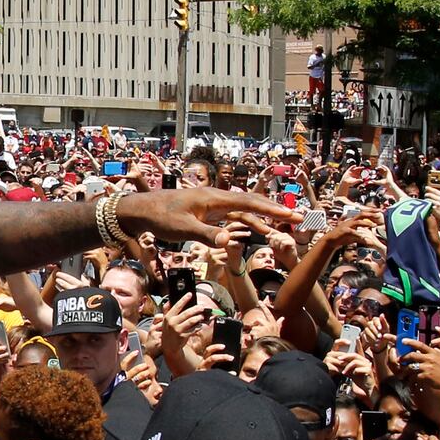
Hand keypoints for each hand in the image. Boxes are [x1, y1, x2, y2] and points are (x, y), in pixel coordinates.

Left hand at [118, 186, 295, 247]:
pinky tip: (258, 229)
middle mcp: (217, 199)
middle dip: (275, 211)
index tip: (290, 215)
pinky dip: (248, 222)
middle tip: (298, 218)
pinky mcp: (208, 212)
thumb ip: (207, 235)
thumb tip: (229, 241)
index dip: (271, 209)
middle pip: (252, 203)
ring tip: (285, 225)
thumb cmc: (160, 218)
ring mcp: (213, 205)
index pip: (249, 202)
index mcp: (214, 199)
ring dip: (264, 218)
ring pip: (244, 210)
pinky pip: (233, 216)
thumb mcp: (182, 229)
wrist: (141, 210)